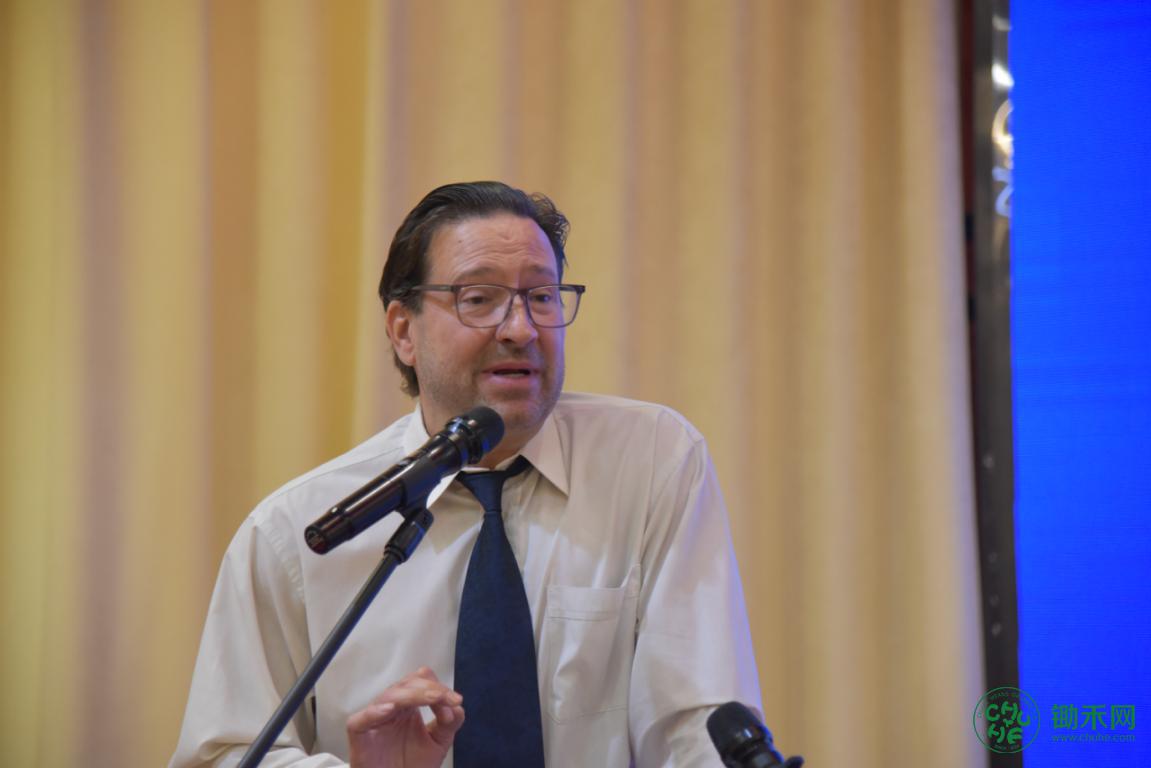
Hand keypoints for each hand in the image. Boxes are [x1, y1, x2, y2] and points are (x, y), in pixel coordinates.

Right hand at [346, 666, 464, 767]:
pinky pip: (359, 720)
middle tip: (445, 697)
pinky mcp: (359, 736)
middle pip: (405, 685)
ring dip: (411, 695)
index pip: (420, 683)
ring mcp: (374, 721)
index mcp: (408, 707)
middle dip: (428, 688)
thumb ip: (449, 723)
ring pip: (387, 697)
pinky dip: (373, 712)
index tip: (455, 700)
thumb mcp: (438, 742)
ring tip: (431, 699)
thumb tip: (456, 707)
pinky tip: (391, 709)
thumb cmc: (412, 766)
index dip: (437, 686)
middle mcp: (391, 709)